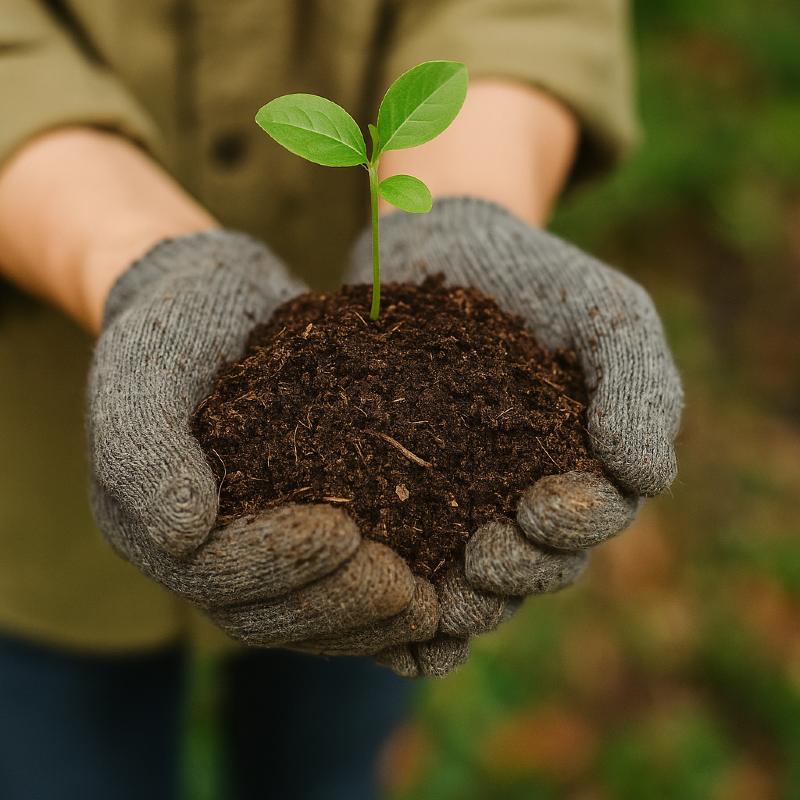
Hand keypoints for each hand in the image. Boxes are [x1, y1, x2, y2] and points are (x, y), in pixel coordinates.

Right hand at [88, 230, 437, 658]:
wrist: (216, 301)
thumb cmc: (178, 324)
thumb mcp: (147, 365)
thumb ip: (149, 447)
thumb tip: (184, 536)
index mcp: (152, 525)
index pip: (211, 573)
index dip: (277, 564)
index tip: (345, 534)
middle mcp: (199, 553)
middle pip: (263, 613)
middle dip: (337, 606)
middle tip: (409, 592)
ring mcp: (250, 547)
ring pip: (302, 616)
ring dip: (366, 622)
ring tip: (432, 606)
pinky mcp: (296, 533)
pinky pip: (334, 588)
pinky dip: (378, 608)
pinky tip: (436, 596)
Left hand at [346, 198, 682, 675]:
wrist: (442, 247)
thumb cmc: (532, 275)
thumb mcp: (604, 310)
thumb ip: (638, 382)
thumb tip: (646, 477)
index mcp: (585, 461)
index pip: (595, 515)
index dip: (574, 526)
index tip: (540, 508)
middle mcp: (529, 492)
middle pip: (537, 562)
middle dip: (517, 572)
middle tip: (482, 563)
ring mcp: (466, 500)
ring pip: (477, 578)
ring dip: (463, 601)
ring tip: (435, 600)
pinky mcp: (405, 497)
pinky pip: (412, 560)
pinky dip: (407, 597)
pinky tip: (389, 606)